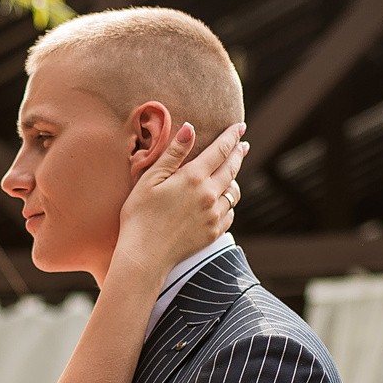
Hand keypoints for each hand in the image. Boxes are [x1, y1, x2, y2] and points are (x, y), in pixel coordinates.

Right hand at [114, 120, 245, 280]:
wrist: (144, 255)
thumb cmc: (139, 215)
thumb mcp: (150, 179)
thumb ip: (173, 153)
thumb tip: (190, 128)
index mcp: (194, 177)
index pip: (220, 150)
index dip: (232, 136)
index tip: (240, 127)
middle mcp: (209, 195)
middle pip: (232, 168)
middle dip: (238, 153)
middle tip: (243, 144)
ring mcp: (214, 215)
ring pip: (233, 192)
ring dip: (234, 179)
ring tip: (231, 172)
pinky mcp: (214, 232)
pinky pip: (229, 212)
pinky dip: (228, 203)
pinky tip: (223, 200)